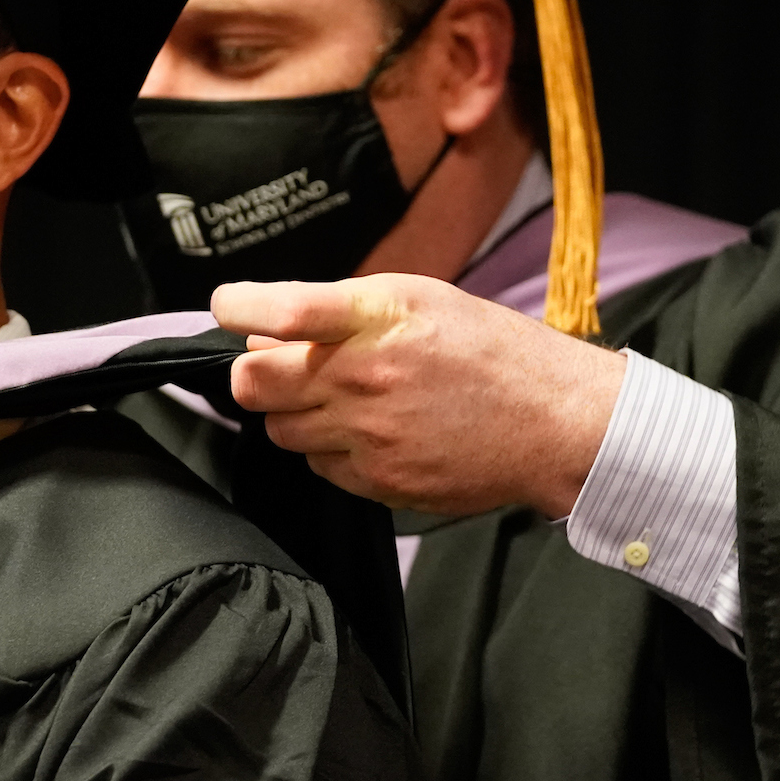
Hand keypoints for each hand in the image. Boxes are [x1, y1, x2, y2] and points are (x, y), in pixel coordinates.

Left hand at [213, 274, 629, 517]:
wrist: (551, 422)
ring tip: (340, 398)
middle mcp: (365, 377)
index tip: (227, 305)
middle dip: (255, 372)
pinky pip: (319, 467)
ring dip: (293, 413)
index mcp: (377, 319)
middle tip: (282, 365)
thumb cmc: (488, 350)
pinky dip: (329, 450)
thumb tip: (266, 329)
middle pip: (254, 384)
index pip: (283, 309)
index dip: (238, 306)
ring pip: (280, 430)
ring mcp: (369, 435)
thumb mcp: (418, 299)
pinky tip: (371, 431)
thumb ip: (339, 310)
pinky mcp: (379, 481)